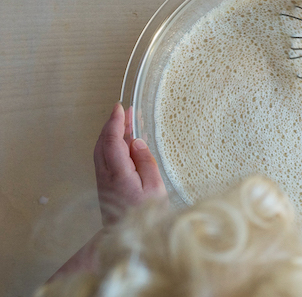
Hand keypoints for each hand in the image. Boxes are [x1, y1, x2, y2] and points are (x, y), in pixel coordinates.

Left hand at [94, 103, 166, 225]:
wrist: (127, 239)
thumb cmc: (145, 215)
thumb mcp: (155, 188)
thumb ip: (146, 162)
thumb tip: (137, 142)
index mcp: (119, 173)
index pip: (112, 141)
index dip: (115, 122)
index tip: (121, 108)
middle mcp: (106, 175)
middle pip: (103, 142)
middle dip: (112, 124)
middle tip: (125, 111)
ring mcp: (102, 180)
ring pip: (101, 149)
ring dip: (111, 134)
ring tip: (125, 123)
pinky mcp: (104, 184)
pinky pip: (104, 158)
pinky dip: (111, 144)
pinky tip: (122, 143)